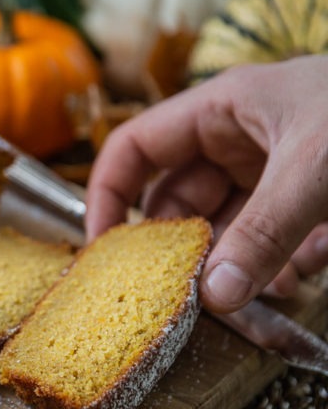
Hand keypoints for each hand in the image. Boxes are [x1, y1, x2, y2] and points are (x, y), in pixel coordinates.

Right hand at [86, 55, 327, 312]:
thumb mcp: (316, 171)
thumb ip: (263, 235)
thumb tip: (213, 298)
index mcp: (221, 108)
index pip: (134, 149)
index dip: (105, 195)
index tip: (102, 251)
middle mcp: (239, 137)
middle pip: (179, 199)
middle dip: (184, 248)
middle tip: (184, 297)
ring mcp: (275, 167)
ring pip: (229, 227)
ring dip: (238, 265)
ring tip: (256, 299)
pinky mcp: (310, 197)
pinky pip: (274, 238)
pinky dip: (281, 265)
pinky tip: (301, 279)